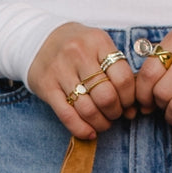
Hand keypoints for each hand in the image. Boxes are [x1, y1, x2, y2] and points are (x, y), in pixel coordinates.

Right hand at [28, 23, 136, 139]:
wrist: (39, 39)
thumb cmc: (78, 49)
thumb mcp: (99, 49)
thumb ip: (117, 74)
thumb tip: (132, 111)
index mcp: (98, 42)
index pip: (123, 79)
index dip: (129, 98)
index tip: (126, 104)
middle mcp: (79, 53)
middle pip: (106, 97)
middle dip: (115, 112)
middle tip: (114, 114)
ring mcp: (60, 70)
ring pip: (88, 109)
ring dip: (100, 123)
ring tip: (102, 123)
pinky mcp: (47, 86)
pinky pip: (67, 116)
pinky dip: (81, 129)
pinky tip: (90, 133)